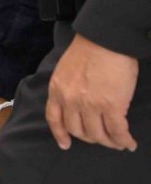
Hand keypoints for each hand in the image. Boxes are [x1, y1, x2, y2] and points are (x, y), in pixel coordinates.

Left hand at [46, 34, 139, 151]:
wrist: (105, 39)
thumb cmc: (88, 49)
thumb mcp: (65, 69)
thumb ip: (67, 86)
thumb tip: (76, 99)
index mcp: (57, 90)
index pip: (54, 118)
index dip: (60, 134)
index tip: (65, 144)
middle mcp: (70, 101)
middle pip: (78, 130)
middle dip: (91, 138)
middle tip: (102, 138)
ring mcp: (90, 105)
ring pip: (98, 134)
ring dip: (109, 142)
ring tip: (118, 142)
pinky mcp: (112, 106)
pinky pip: (117, 131)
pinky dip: (124, 140)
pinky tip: (129, 143)